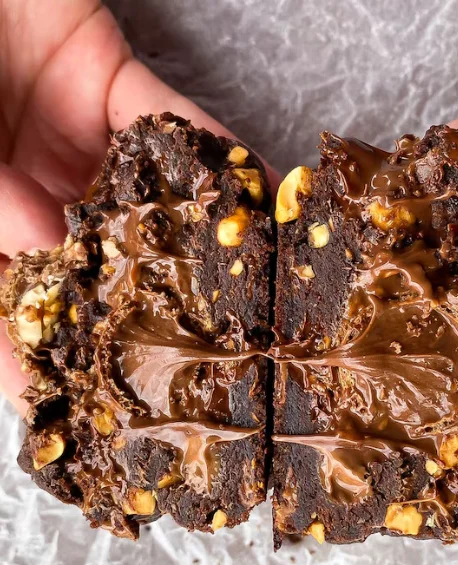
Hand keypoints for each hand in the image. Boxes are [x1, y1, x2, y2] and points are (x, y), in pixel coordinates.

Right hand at [0, 0, 276, 415]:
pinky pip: (171, 121)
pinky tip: (253, 188)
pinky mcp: (115, 84)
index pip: (5, 300)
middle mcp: (27, 185)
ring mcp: (76, 141)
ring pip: (141, 198)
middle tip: (187, 357)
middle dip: (133, 307)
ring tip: (237, 286)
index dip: (31, 356)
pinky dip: (212, 152)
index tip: (70, 407)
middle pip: (87, 259)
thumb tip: (46, 251)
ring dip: (190, 235)